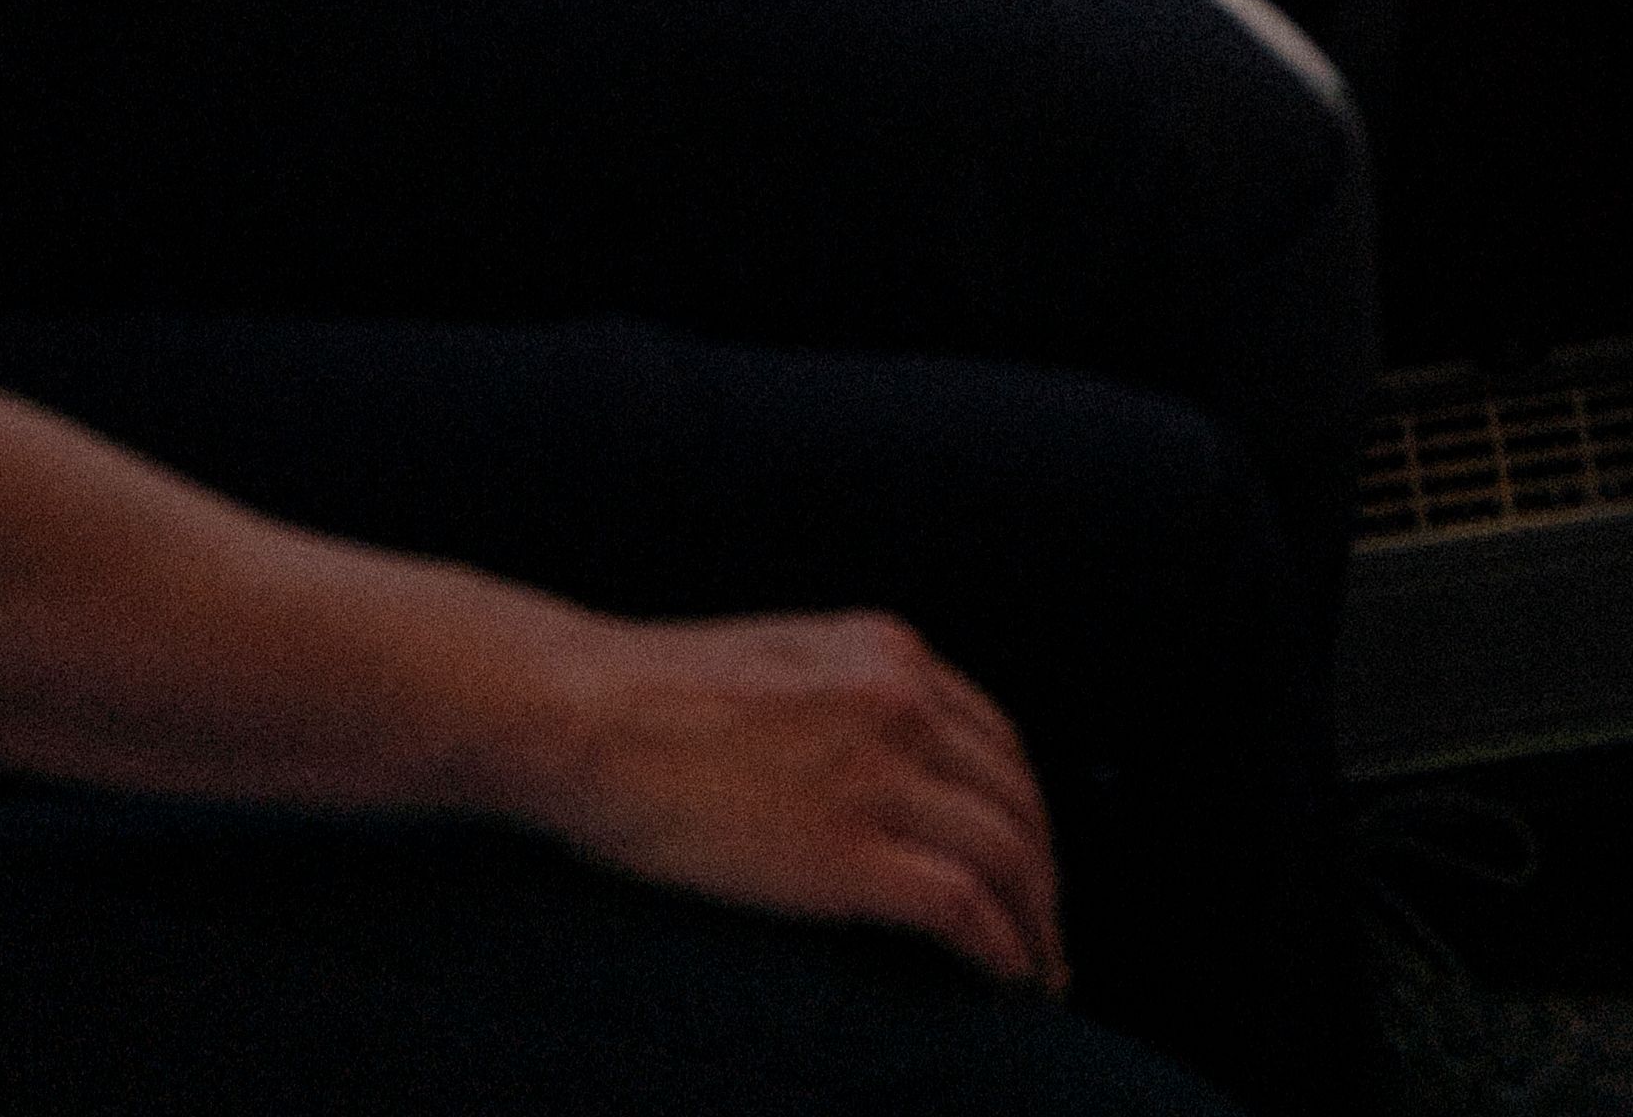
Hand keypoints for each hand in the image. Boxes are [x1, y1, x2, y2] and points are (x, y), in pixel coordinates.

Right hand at [531, 606, 1065, 987]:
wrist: (587, 713)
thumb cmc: (651, 697)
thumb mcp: (781, 660)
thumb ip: (843, 696)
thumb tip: (871, 762)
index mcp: (886, 652)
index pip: (997, 738)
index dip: (1024, 808)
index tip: (1026, 859)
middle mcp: (901, 700)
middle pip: (1016, 796)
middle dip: (1042, 870)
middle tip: (1046, 926)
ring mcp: (877, 775)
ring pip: (1007, 853)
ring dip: (1036, 920)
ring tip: (1039, 970)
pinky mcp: (845, 851)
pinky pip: (962, 906)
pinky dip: (1000, 946)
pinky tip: (1007, 979)